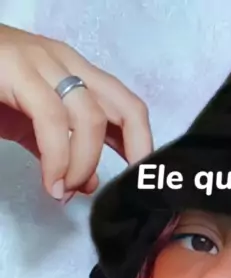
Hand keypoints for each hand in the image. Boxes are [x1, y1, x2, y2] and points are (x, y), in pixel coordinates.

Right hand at [0, 24, 153, 199]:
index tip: (139, 181)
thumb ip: (61, 150)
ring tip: (66, 190)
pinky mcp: (19, 72)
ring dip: (84, 165)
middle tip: (122, 191)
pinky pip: (54, 121)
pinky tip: (52, 182)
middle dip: (135, 154)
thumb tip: (91, 183)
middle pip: (127, 108)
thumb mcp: (30, 123)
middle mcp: (68, 64)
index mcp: (76, 73)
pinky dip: (58, 160)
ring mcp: (44, 64)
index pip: (128, 108)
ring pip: (92, 118)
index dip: (143, 147)